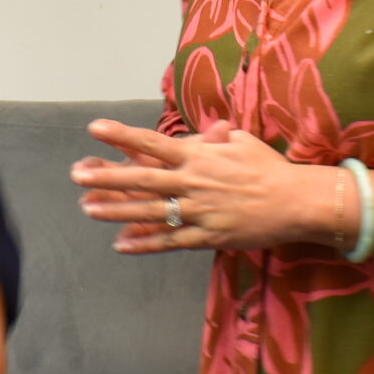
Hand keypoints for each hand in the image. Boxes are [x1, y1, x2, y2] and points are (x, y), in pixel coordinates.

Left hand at [74, 119, 327, 253]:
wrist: (296, 202)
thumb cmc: (269, 168)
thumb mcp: (241, 142)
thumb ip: (215, 138)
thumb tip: (203, 131)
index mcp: (200, 156)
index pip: (153, 143)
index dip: (122, 136)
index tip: (95, 129)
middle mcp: (194, 183)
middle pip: (143, 179)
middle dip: (108, 177)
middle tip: (77, 174)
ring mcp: (199, 212)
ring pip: (150, 212)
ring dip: (117, 211)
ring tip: (88, 208)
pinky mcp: (207, 237)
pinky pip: (170, 241)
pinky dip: (144, 244)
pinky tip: (120, 245)